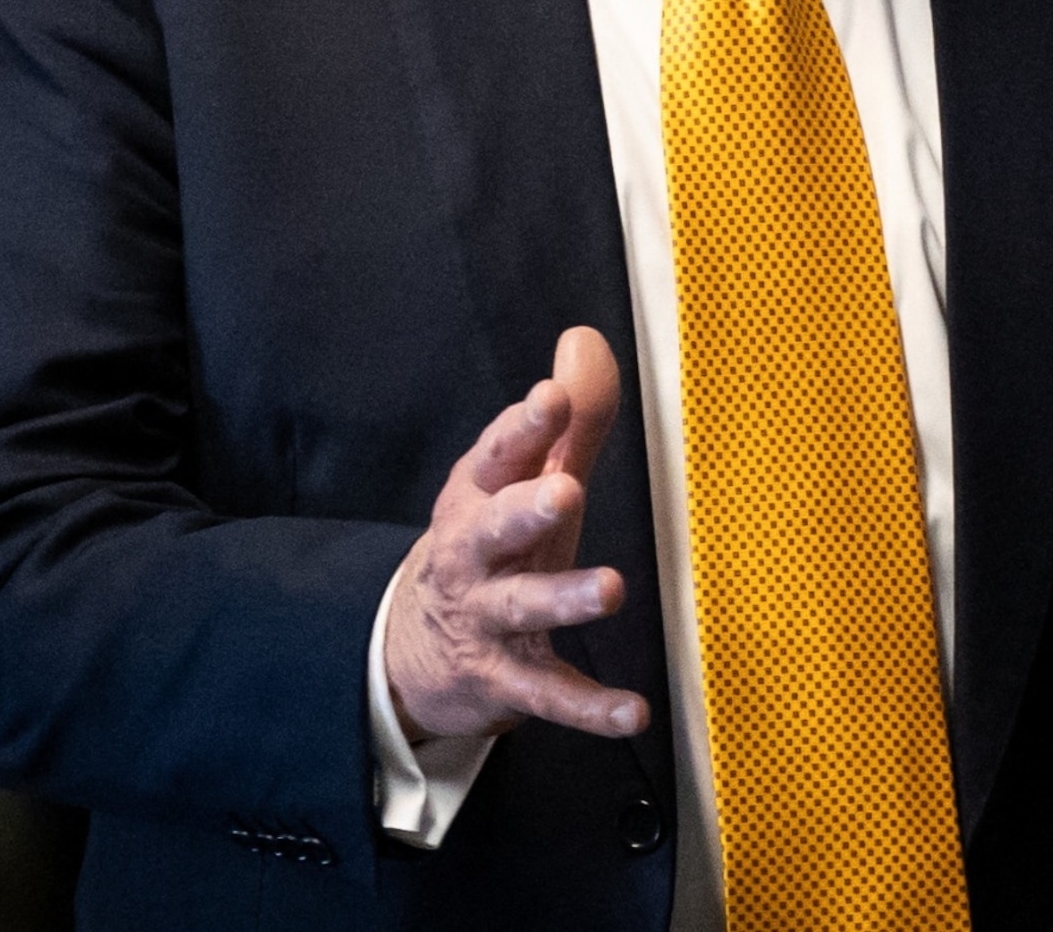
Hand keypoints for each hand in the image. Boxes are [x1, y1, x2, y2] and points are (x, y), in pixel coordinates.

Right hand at [384, 326, 651, 742]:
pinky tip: (633, 711)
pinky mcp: (505, 680)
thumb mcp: (523, 482)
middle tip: (566, 492)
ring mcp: (487, 619)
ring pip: (523, 607)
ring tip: (610, 589)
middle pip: (495, 529)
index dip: (524, 427)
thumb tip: (585, 341)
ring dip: (564, 598)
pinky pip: (549, 695)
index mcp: (478, 496)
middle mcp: (475, 555)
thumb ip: (566, 422)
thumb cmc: (493, 546)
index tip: (551, 396)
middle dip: (527, 510)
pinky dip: (590, 707)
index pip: (497, 455)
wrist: (418, 648)